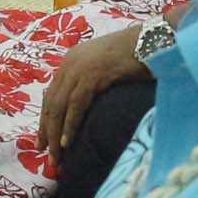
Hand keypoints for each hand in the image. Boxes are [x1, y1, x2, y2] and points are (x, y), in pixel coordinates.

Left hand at [37, 26, 151, 162]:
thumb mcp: (106, 69)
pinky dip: (70, 125)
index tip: (43, 141)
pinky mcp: (92, 75)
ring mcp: (80, 68)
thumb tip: (87, 111)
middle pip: (51, 103)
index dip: (46, 119)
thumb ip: (93, 84)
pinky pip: (76, 105)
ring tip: (55, 157)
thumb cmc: (137, 56)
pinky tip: (66, 143)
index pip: (52, 95)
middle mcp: (70, 64)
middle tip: (43, 153)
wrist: (154, 40)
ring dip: (55, 134)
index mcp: (71, 61)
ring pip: (59, 107)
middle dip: (46, 130)